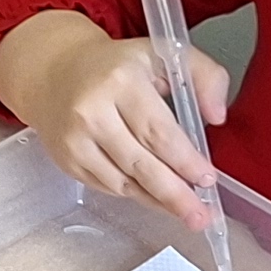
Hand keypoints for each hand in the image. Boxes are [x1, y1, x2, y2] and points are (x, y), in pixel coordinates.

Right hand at [0, 10, 229, 231]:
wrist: (54, 72)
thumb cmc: (115, 66)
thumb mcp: (163, 54)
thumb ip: (205, 75)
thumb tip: (217, 117)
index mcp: (120, 82)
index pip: (157, 131)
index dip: (184, 160)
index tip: (207, 179)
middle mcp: (92, 112)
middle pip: (140, 163)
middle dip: (174, 194)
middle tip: (200, 216)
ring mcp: (75, 140)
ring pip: (123, 183)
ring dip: (157, 200)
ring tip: (184, 213)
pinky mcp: (67, 160)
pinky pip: (107, 187)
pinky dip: (135, 195)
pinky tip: (155, 198)